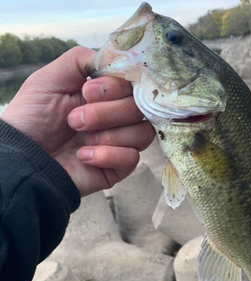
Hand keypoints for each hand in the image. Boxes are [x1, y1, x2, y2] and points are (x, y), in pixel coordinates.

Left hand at [1, 46, 154, 196]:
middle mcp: (118, 117)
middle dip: (107, 113)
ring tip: (82, 140)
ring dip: (109, 135)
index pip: (134, 85)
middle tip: (75, 121)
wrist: (22, 156)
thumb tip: (115, 59)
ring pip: (143, 133)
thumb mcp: (50, 78)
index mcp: (106, 94)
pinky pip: (132, 158)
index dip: (115, 87)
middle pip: (141, 109)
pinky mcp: (119, 167)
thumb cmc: (32, 118)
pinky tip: (83, 155)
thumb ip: (81, 59)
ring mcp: (121, 142)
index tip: (86, 92)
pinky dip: (107, 155)